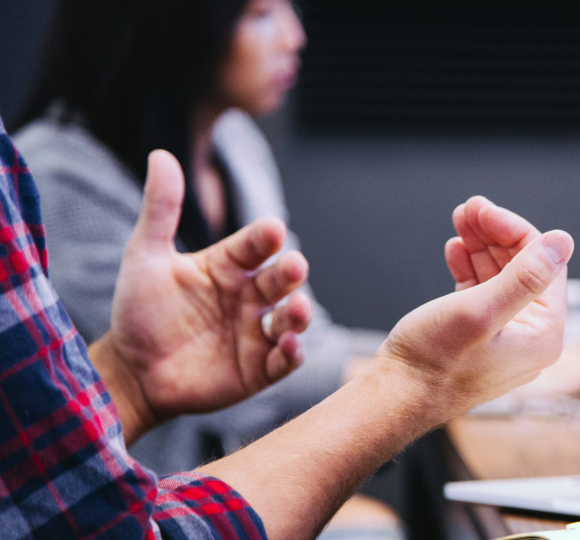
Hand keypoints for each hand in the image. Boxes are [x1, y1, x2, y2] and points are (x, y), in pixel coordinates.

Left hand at [89, 150, 313, 443]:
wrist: (130, 371)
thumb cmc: (139, 311)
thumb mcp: (145, 256)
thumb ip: (160, 209)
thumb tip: (161, 154)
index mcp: (229, 266)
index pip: (256, 245)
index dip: (265, 237)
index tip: (271, 230)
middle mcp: (249, 296)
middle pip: (281, 279)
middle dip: (291, 273)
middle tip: (293, 266)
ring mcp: (256, 332)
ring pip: (291, 318)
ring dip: (300, 313)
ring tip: (297, 310)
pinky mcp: (258, 369)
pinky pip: (284, 360)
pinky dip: (292, 353)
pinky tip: (289, 345)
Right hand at [375, 196, 573, 416]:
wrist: (395, 398)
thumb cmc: (434, 362)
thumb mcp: (480, 311)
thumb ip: (525, 276)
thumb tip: (563, 241)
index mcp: (543, 334)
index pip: (544, 265)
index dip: (514, 230)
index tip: (482, 209)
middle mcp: (531, 338)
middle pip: (523, 268)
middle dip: (495, 234)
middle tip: (468, 208)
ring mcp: (505, 338)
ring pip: (501, 277)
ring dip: (481, 246)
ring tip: (459, 221)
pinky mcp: (479, 337)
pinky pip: (483, 293)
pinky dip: (470, 268)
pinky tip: (456, 250)